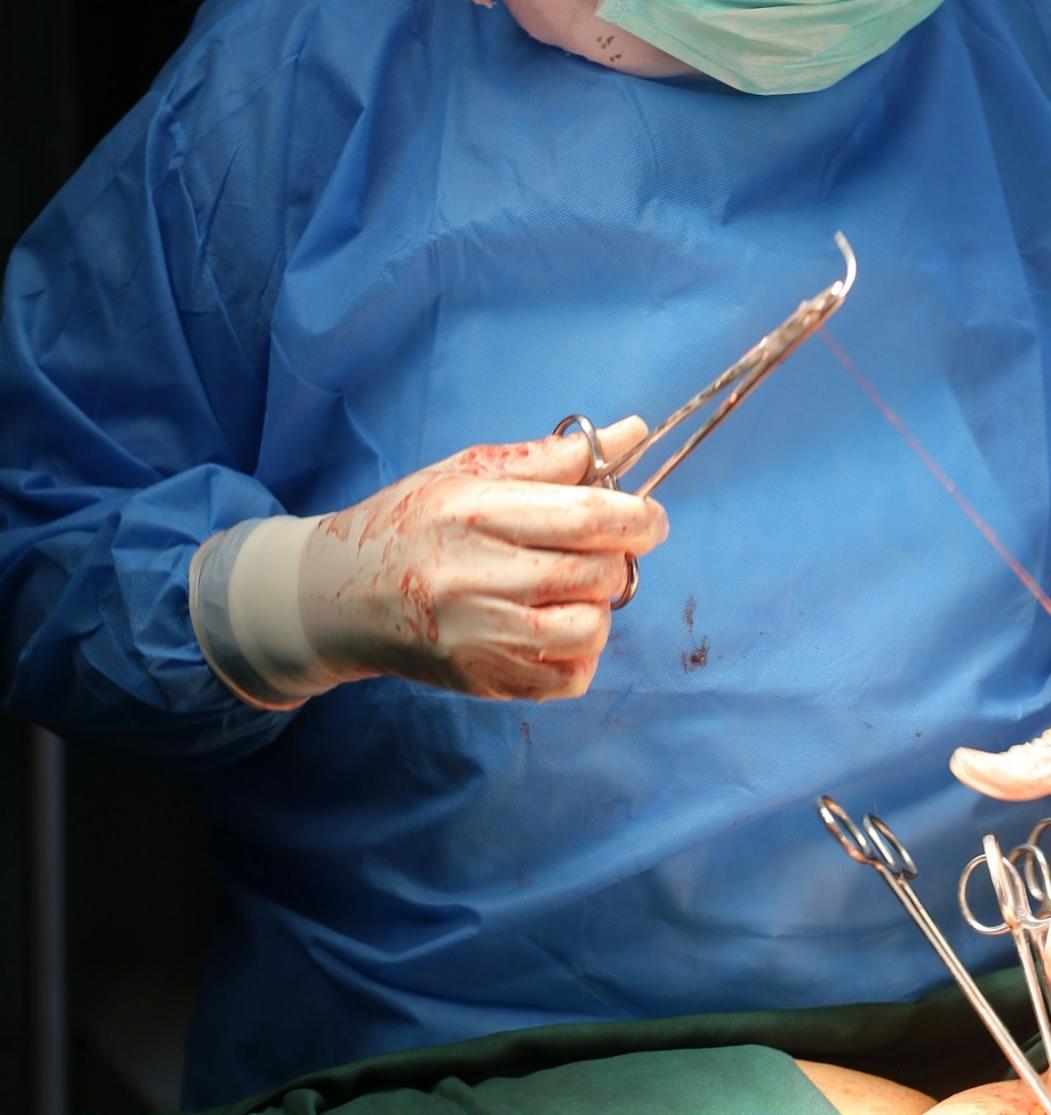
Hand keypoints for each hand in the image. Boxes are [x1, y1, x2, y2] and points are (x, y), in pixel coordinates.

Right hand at [192, 419, 667, 706]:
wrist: (339, 598)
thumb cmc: (411, 523)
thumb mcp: (471, 473)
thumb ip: (555, 458)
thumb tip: (634, 433)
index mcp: (477, 514)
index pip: (588, 517)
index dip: (638, 517)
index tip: (648, 517)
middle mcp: (479, 579)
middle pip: (598, 574)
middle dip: (617, 559)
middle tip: (599, 550)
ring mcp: (482, 639)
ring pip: (592, 630)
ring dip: (599, 608)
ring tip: (570, 590)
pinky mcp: (487, 681)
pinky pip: (572, 676)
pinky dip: (579, 652)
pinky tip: (550, 625)